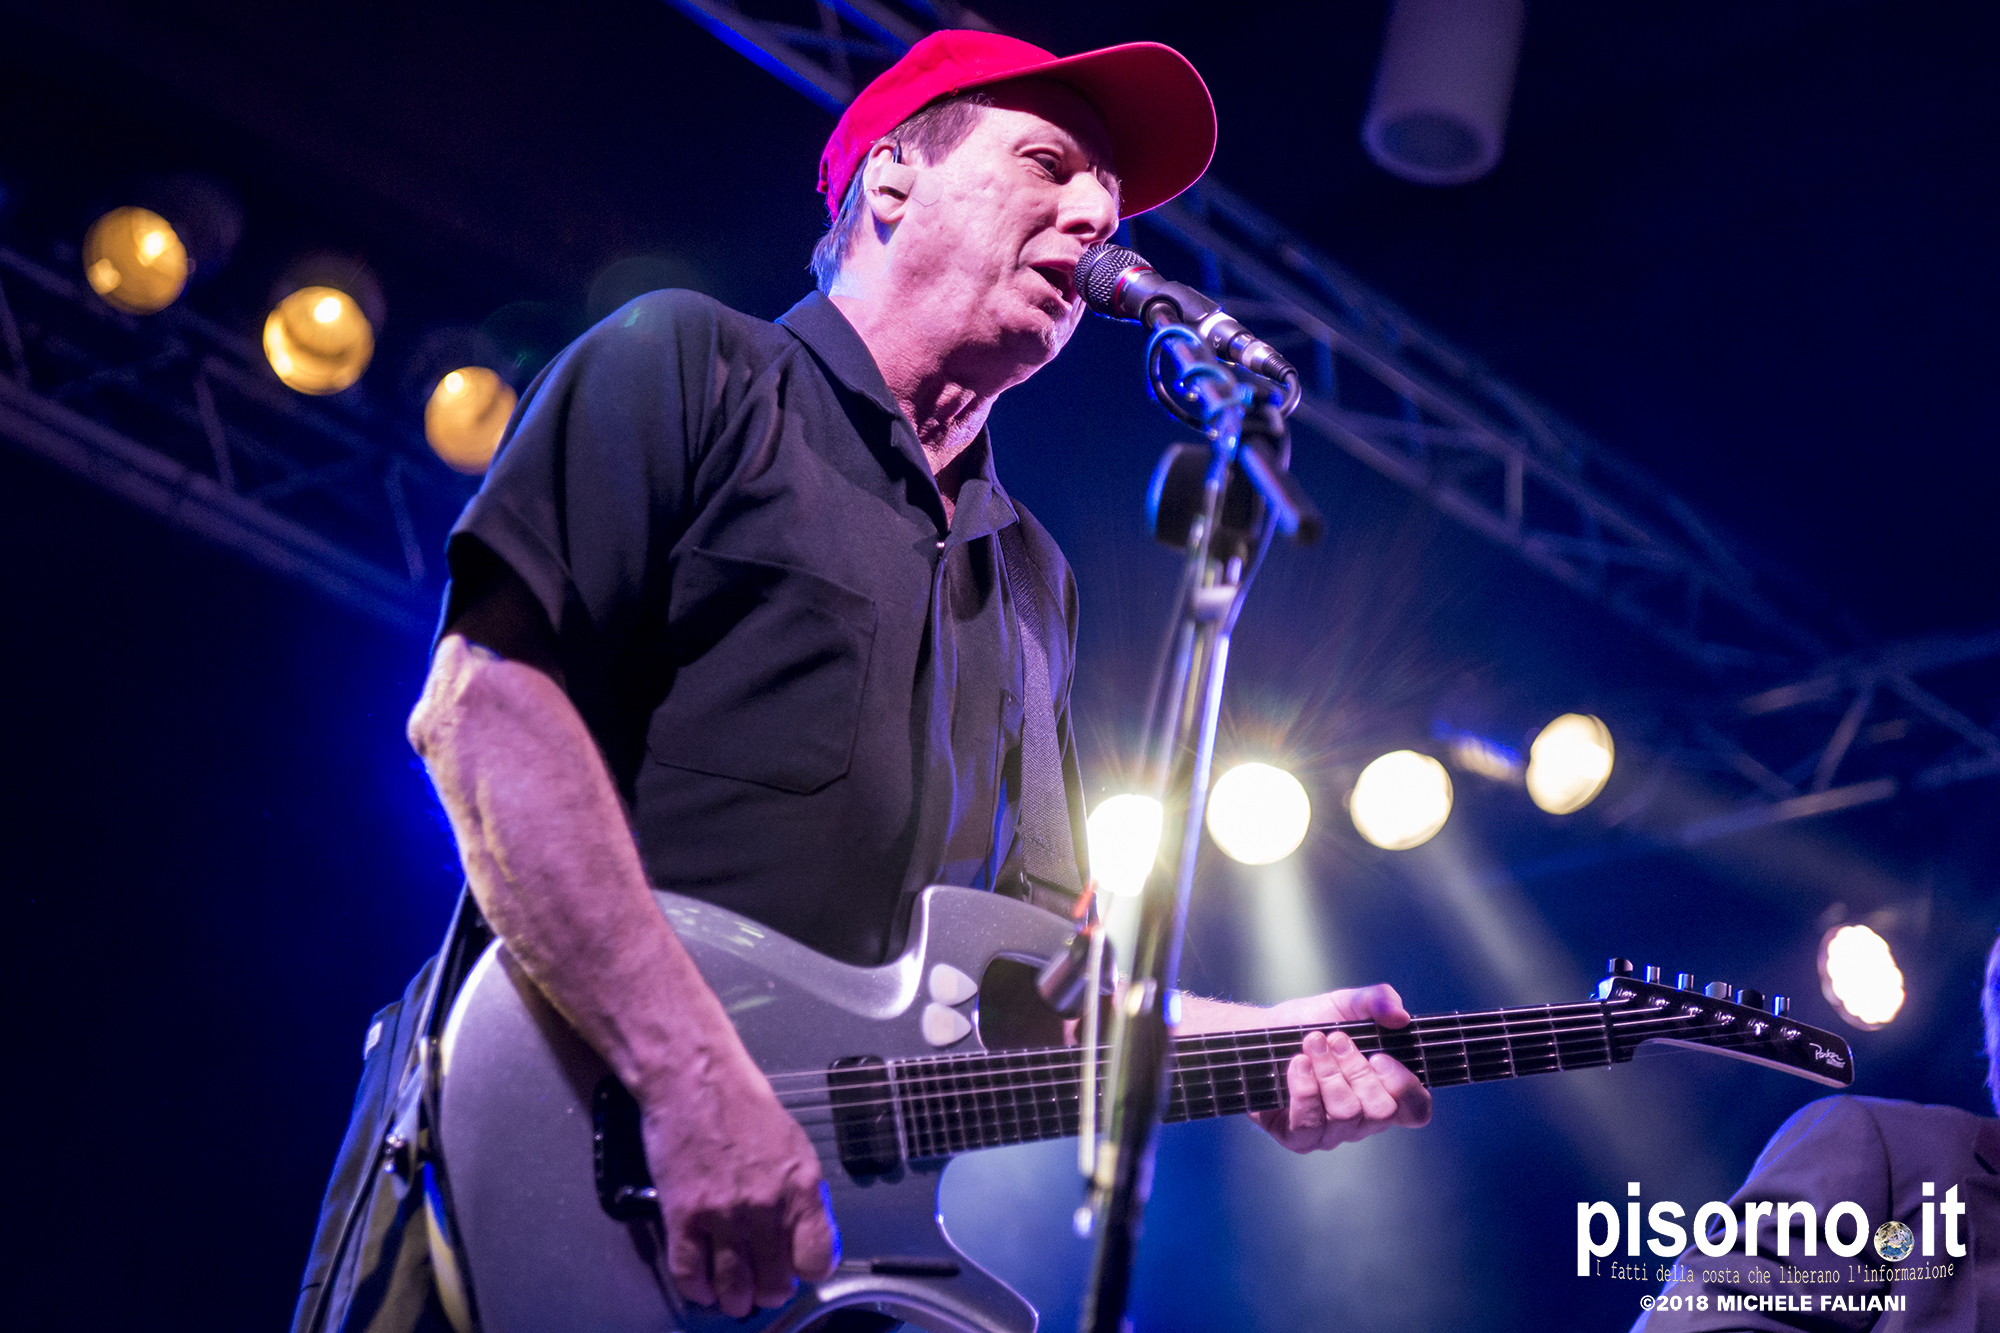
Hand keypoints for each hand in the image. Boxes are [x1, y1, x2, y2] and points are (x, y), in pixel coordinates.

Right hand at [638, 1046, 839, 1317]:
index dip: (808, 1270)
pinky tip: (703, 1285)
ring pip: (733, 1289)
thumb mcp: (794, 1146)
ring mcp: (722, 1215)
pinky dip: (698, 1290)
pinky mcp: (683, 1217)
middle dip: (768, 1291)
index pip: (818, 1260)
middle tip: (762, 1286)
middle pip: (774, 1283)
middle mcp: (765, 1206)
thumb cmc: (742, 1105)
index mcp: (800, 1186)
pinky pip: (690, 1275)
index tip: (798, 1269)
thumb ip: (803, 1194)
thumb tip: (806, 1234)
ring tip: (733, 1296)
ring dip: (734, 1300)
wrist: (694, 1080)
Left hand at [1249, 984, 1431, 1151]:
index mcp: (1385, 1091)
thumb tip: (1400, 1016)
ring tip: (1312, 1044)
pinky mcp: (1298, 1137)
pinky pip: (1308, 1127)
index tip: (1379, 1056)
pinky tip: (1298, 1065)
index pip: (1416, 1109)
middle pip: (1380, 1112)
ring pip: (1345, 1115)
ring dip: (1328, 1073)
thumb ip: (1379, 1000)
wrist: (1264, 1030)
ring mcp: (1332, 1132)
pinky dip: (1304, 1090)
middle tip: (1336, 1039)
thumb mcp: (1347, 1003)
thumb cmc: (1312, 1022)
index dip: (1404, 1087)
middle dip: (1357, 1070)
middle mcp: (1363, 1118)